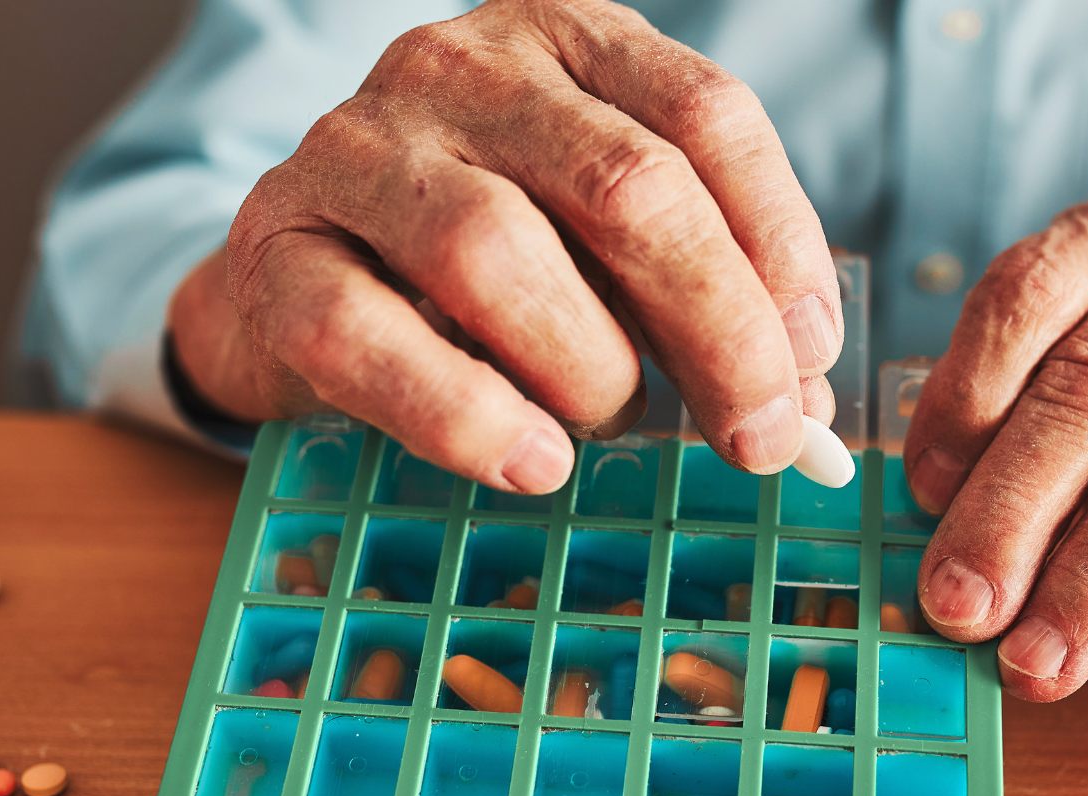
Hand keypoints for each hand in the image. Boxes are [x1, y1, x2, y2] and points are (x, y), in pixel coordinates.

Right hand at [170, 0, 841, 492]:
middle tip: (759, 434)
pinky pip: (366, 334)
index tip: (811, 355)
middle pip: (626, 186)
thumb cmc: (490, 262)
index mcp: (569, 40)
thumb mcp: (607, 245)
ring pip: (496, 251)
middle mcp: (463, 67)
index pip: (708, 116)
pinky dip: (466, 416)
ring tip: (609, 422)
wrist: (302, 269)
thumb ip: (702, 296)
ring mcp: (357, 148)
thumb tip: (801, 402)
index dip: (780, 245)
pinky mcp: (276, 246)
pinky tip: (534, 462)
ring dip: (589, 370)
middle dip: (719, 329)